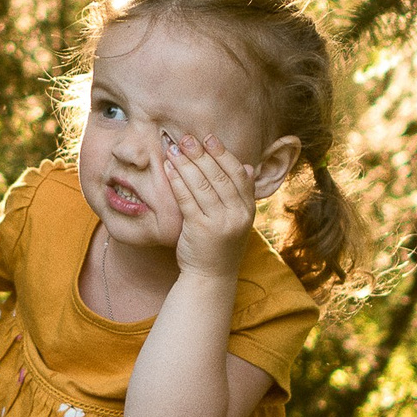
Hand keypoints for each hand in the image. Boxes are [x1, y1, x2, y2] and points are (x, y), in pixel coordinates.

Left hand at [161, 133, 256, 279]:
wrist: (211, 277)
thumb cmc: (220, 244)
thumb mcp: (236, 219)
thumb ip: (240, 194)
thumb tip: (247, 167)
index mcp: (248, 209)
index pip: (238, 174)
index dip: (223, 154)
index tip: (209, 138)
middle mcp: (237, 215)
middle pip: (219, 176)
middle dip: (201, 154)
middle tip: (186, 138)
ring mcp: (220, 223)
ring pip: (202, 185)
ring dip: (186, 164)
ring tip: (174, 149)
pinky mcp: (200, 230)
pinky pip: (187, 200)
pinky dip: (178, 182)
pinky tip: (169, 169)